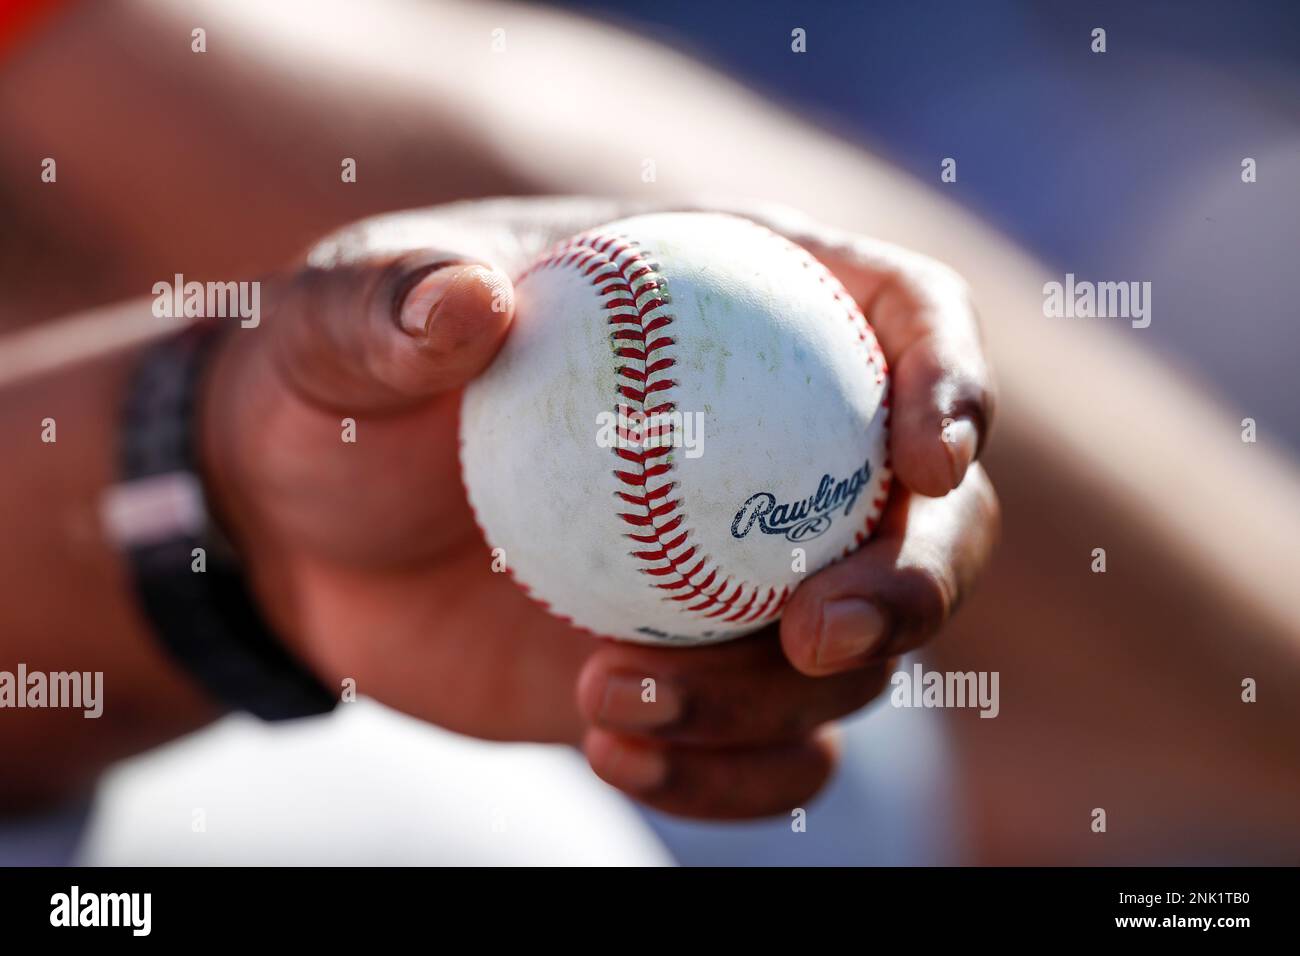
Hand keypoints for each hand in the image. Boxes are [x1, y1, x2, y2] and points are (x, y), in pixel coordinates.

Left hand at [201, 197, 998, 816]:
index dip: (950, 378)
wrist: (307, 531)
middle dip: (914, 583)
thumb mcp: (336, 327)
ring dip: (775, 704)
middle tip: (816, 636)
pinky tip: (618, 752)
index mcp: (737, 313)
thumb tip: (468, 304)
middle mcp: (775, 447)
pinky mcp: (709, 674)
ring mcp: (748, 573)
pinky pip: (779, 750)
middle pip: (931, 516)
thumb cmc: (340, 392)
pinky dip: (729, 775)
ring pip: (857, 657)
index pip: (902, 316)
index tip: (928, 456)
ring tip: (615, 694)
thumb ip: (392, 305)